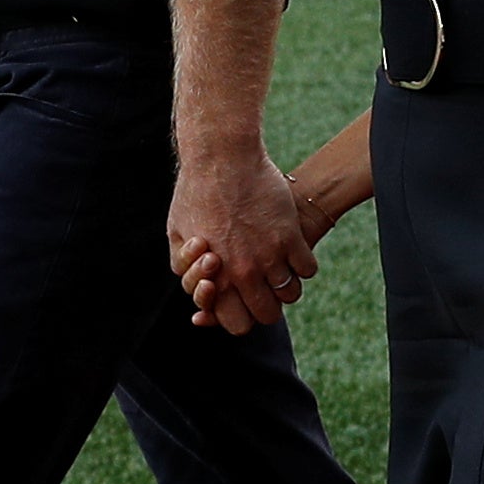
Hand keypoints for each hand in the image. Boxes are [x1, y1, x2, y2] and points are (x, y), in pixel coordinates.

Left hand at [171, 149, 315, 336]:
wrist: (222, 159)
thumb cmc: (195, 194)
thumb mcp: (176, 234)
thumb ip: (184, 267)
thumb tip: (202, 286)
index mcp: (215, 278)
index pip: (236, 324)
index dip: (239, 317)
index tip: (240, 300)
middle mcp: (244, 273)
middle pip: (267, 315)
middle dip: (264, 306)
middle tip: (261, 287)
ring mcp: (269, 256)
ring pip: (290, 295)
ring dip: (285, 286)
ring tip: (277, 268)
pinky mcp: (290, 236)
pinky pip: (308, 269)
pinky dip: (303, 266)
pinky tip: (292, 252)